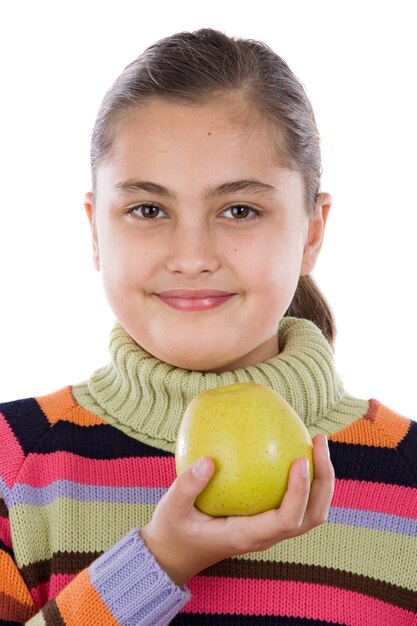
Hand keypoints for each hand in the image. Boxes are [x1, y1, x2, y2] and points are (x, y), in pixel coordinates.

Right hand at [140, 433, 333, 587]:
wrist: (173, 554)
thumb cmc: (173, 531)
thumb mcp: (171, 509)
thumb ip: (187, 487)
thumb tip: (209, 461)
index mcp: (247, 536)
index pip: (286, 520)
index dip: (300, 491)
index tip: (299, 460)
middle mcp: (265, 536)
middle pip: (312, 515)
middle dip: (324, 480)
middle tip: (319, 441)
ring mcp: (268, 530)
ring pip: (310, 511)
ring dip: (320, 479)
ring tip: (315, 442)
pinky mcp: (265, 520)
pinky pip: (293, 501)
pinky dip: (303, 478)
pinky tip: (291, 448)